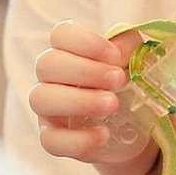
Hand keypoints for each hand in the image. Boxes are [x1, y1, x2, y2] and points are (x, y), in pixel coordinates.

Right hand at [26, 19, 142, 167]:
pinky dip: (77, 139)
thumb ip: (129, 48)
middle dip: (85, 71)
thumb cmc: (129, 85)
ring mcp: (48, 109)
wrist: (135, 128)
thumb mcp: (135, 60)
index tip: (115, 56)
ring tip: (113, 105)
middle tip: (119, 81)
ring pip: (39, 99)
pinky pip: (50, 140)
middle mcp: (52, 77)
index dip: (85, 41)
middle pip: (47, 64)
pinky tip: (104, 135)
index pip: (60, 34)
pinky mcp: (53, 139)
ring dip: (78, 101)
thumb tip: (119, 51)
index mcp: (70, 51)